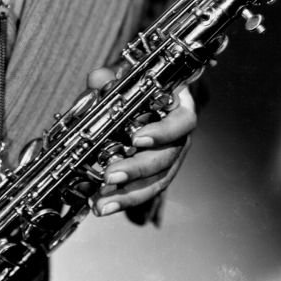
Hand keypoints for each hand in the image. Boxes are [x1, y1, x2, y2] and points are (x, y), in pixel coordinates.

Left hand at [86, 67, 195, 217]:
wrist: (147, 99)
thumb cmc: (142, 88)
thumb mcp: (127, 78)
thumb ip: (111, 78)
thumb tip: (98, 80)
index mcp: (179, 109)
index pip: (182, 121)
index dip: (162, 132)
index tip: (137, 139)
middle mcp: (179, 138)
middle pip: (166, 158)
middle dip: (136, 170)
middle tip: (109, 176)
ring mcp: (169, 159)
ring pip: (156, 182)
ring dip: (128, 195)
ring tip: (101, 203)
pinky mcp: (156, 175)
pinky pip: (144, 190)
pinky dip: (123, 197)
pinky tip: (101, 202)